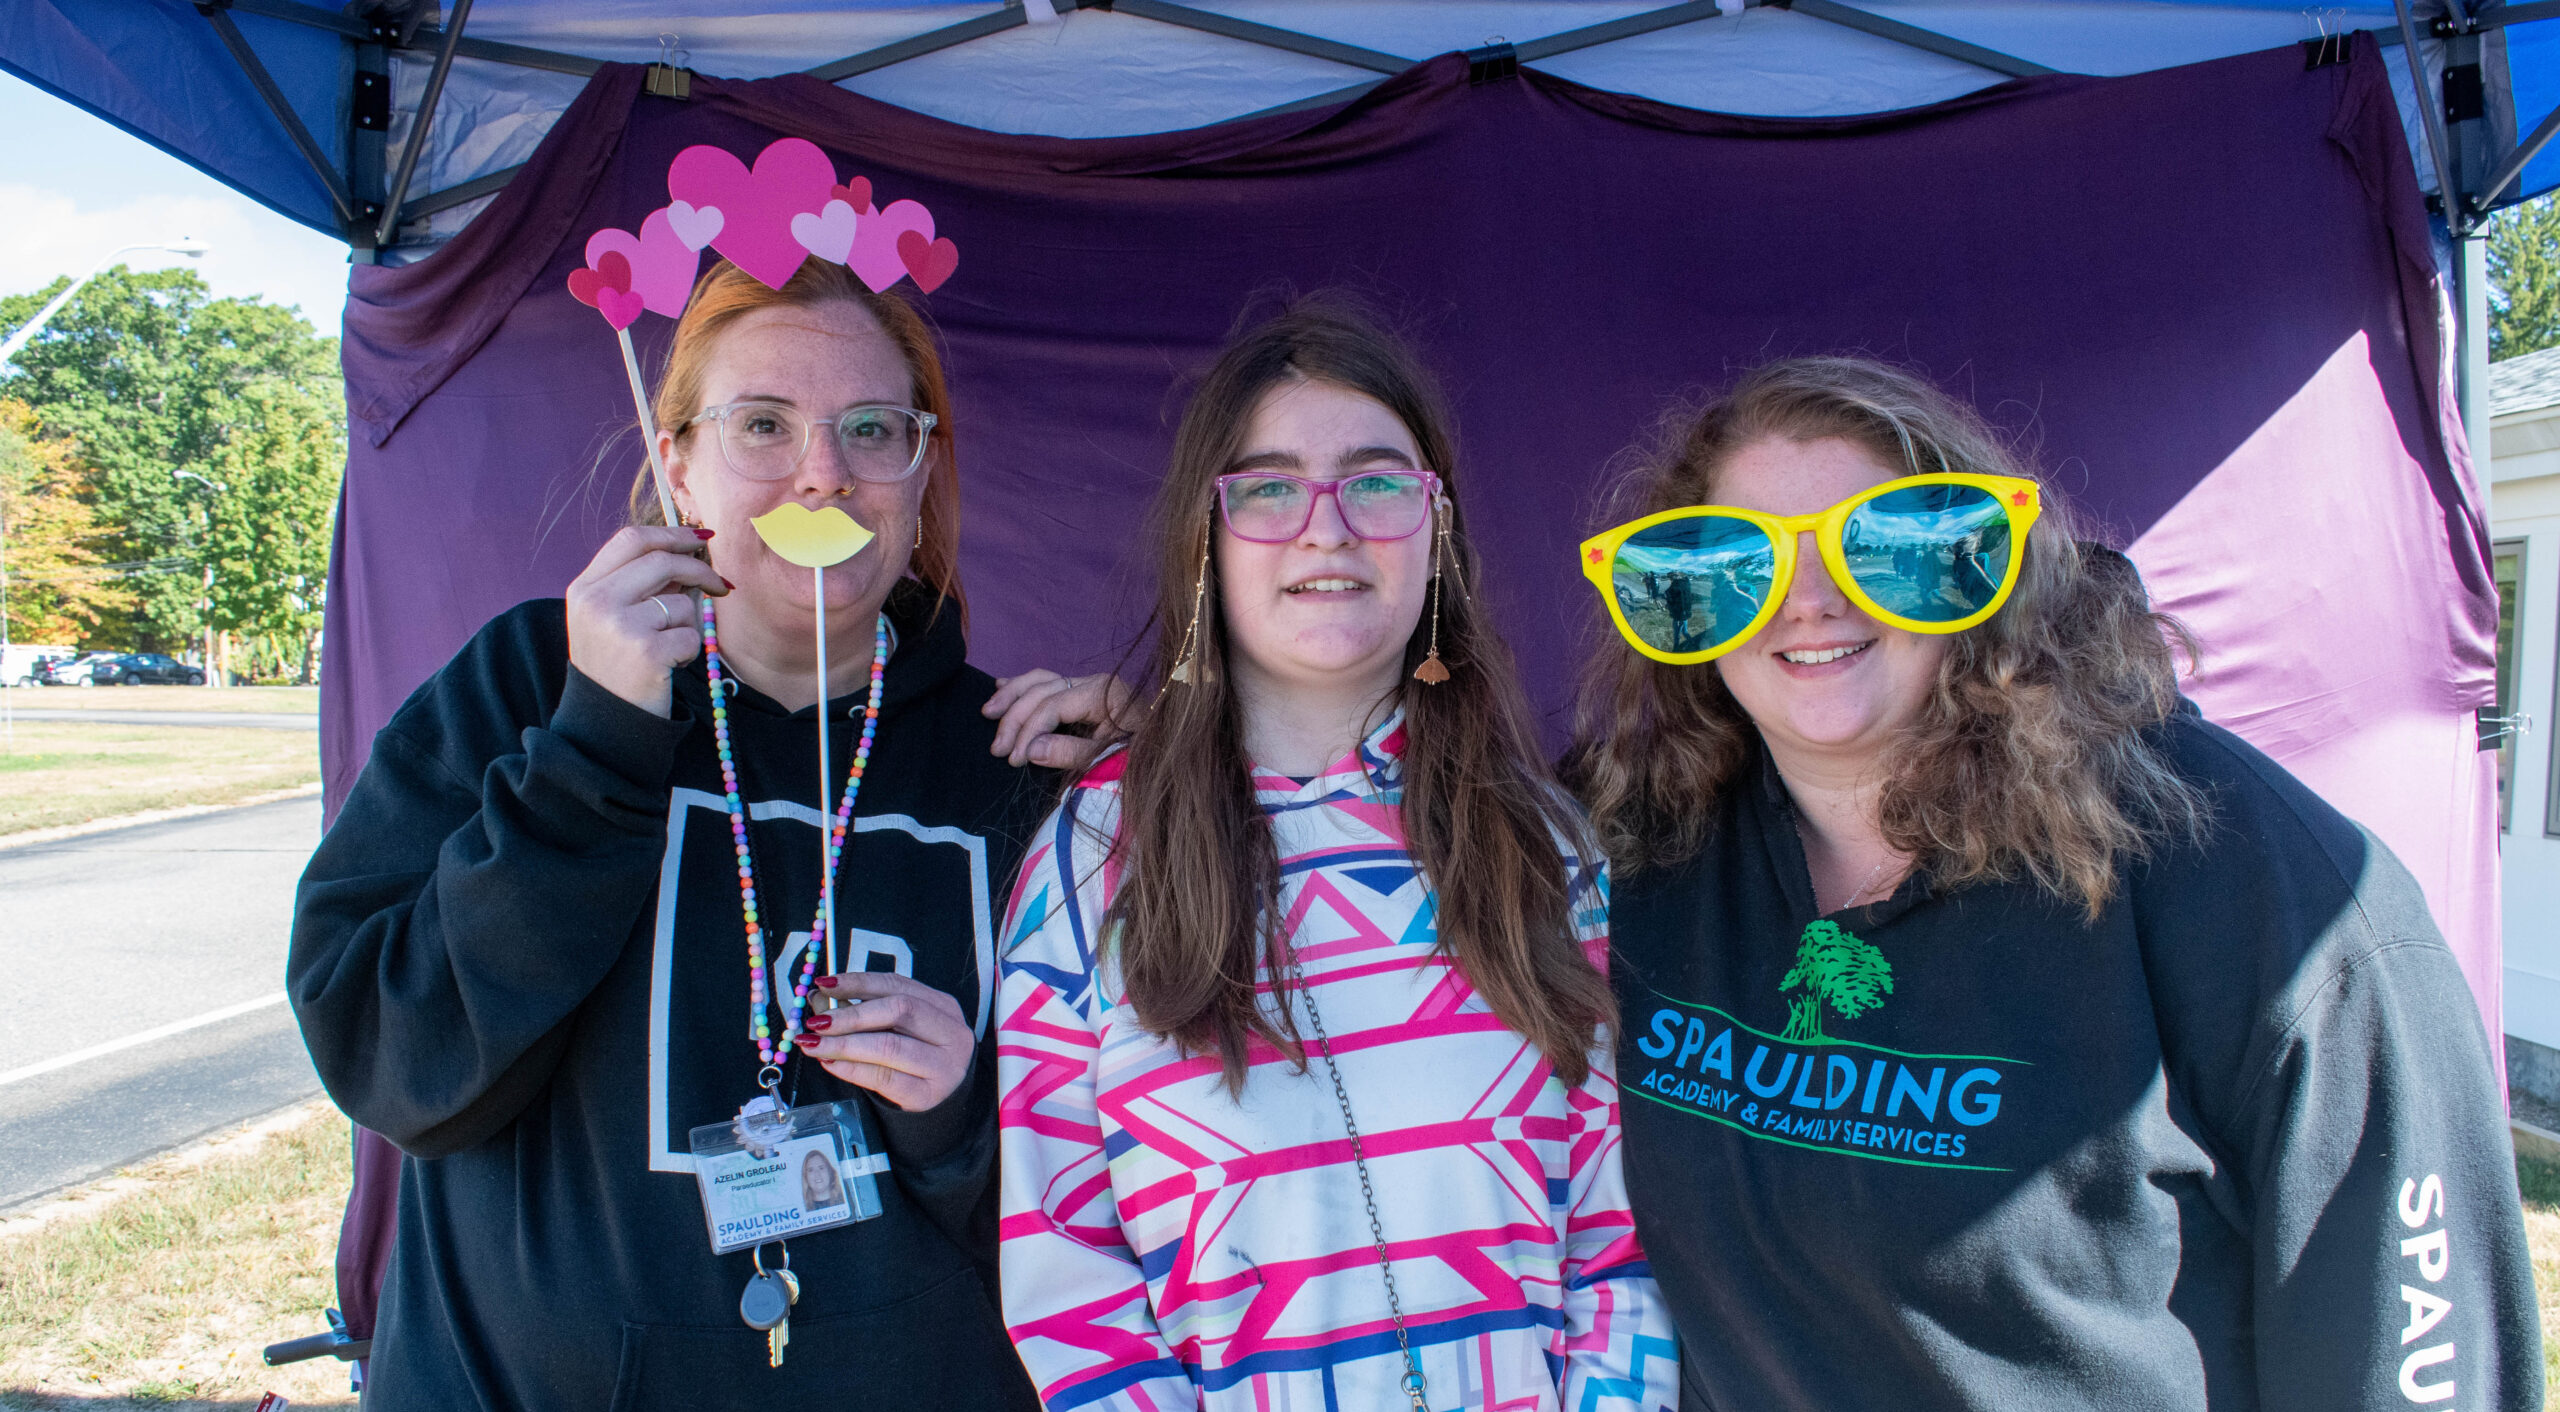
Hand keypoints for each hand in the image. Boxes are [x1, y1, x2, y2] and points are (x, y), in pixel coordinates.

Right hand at [563, 526, 727, 717]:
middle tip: (721, 585)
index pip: (631, 540)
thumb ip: (639, 584)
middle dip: (700, 570)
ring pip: (682, 603)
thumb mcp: (609, 619)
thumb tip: (691, 552)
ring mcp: (619, 626)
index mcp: (584, 588)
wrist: (605, 723)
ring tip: (667, 649)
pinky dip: (689, 651)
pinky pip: (691, 635)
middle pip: (662, 561)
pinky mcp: (646, 652)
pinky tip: (668, 667)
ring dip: (688, 625)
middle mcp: (596, 602)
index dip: (671, 533)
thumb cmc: (616, 666)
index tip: (701, 538)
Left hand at [795, 971, 972, 1111]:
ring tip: (813, 1044)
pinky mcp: (927, 1095)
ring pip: (889, 1046)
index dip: (858, 982)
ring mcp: (943, 1066)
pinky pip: (883, 1078)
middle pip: (899, 1010)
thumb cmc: (917, 1060)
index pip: (897, 984)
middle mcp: (951, 1033)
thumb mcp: (900, 1030)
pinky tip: (830, 1063)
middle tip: (817, 1022)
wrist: (944, 1104)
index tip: (824, 984)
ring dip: (844, 1044)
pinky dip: (851, 1069)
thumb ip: (864, 1011)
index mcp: (943, 1007)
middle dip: (851, 1015)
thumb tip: (819, 998)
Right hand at [983, 669, 1132, 768]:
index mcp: (1106, 694)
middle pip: (1042, 690)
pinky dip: (1023, 685)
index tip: (1013, 759)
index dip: (1028, 731)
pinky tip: (1001, 686)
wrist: (1173, 756)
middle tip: (997, 749)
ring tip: (988, 712)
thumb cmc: (1146, 759)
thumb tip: (1030, 750)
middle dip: (1015, 718)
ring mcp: (1090, 684)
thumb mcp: (1111, 760)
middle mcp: (1096, 682)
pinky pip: (1048, 681)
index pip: (1052, 705)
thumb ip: (1071, 753)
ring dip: (1012, 695)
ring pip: (1041, 679)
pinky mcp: (1086, 692)